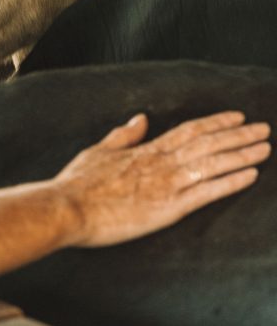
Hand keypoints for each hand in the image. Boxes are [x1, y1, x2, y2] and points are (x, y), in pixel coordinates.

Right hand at [55, 111, 270, 247]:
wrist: (68, 208)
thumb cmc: (78, 183)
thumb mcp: (99, 151)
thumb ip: (123, 135)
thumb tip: (141, 118)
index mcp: (146, 150)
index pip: (188, 130)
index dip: (215, 123)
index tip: (237, 117)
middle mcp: (162, 163)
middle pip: (208, 143)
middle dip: (238, 135)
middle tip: (264, 128)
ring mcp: (167, 185)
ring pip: (213, 164)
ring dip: (242, 154)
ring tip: (265, 147)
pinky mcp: (168, 208)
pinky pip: (207, 192)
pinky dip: (231, 182)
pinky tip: (250, 175)